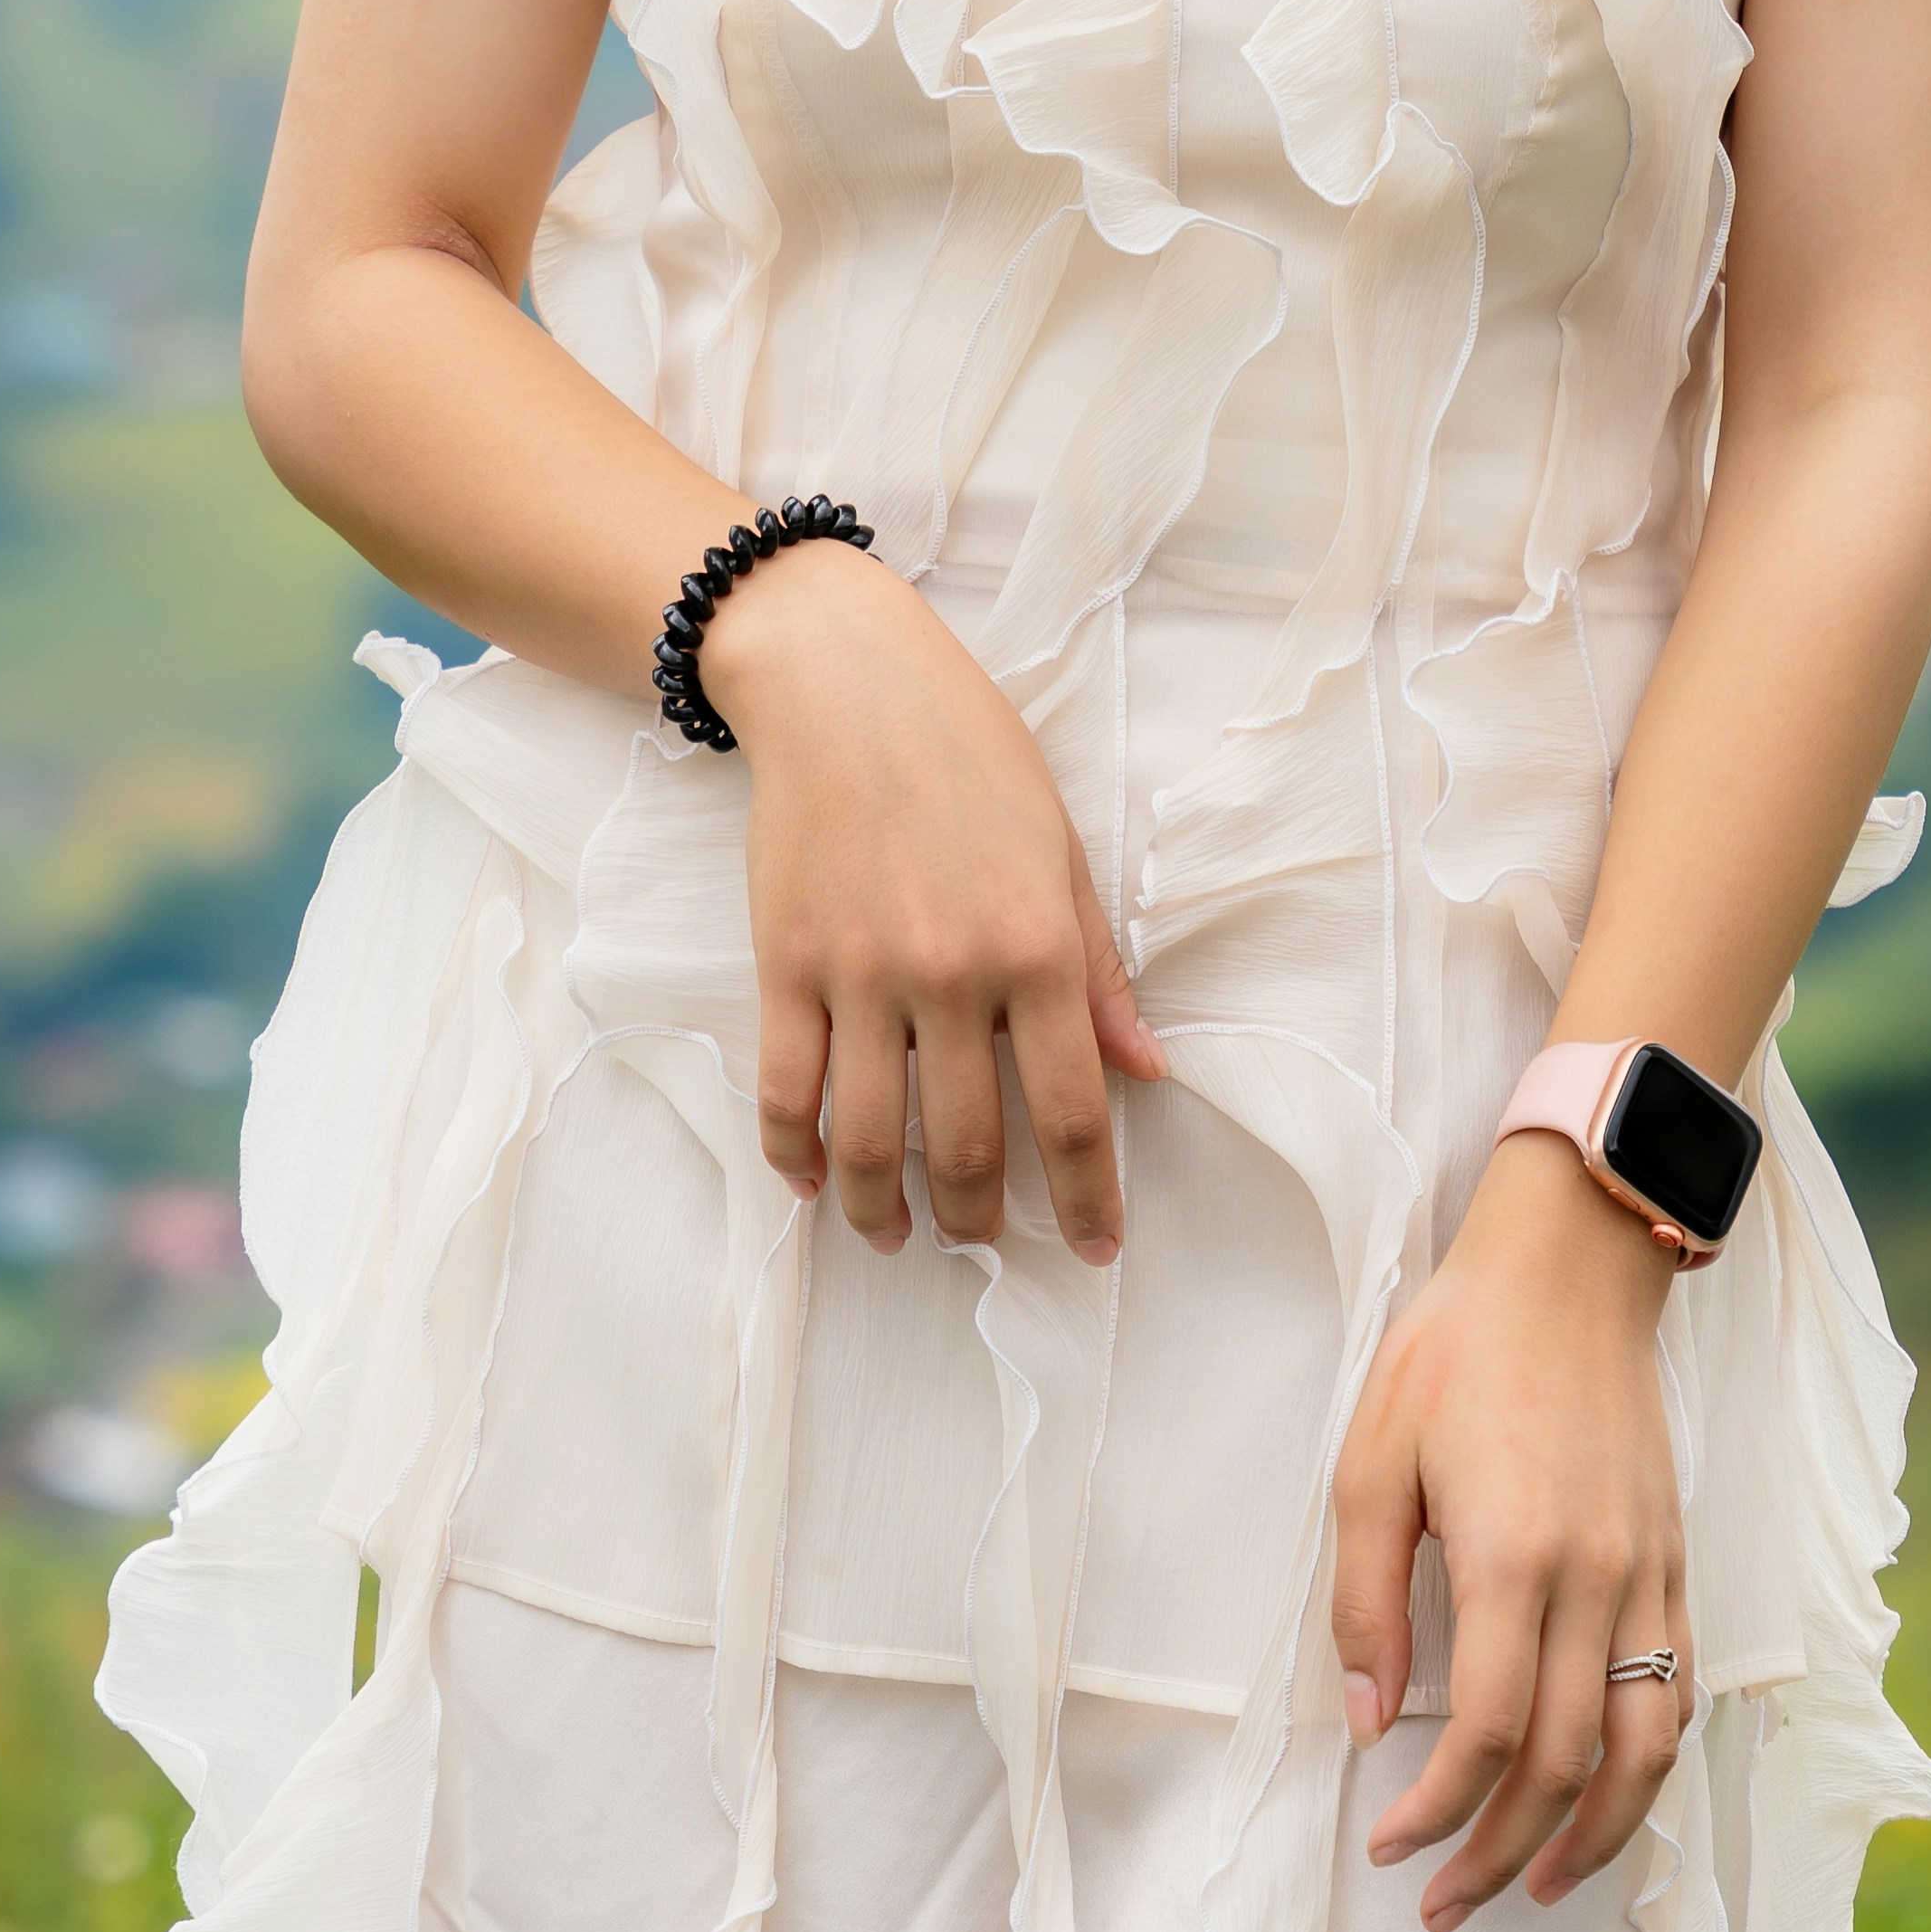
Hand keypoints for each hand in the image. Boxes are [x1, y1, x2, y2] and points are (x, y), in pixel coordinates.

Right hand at [712, 536, 1167, 1262]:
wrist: (846, 684)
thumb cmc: (971, 755)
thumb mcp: (1061, 852)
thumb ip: (1098, 971)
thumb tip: (1145, 1069)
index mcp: (1036, 948)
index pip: (1072, 1111)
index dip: (1088, 1196)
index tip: (1098, 1247)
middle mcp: (952, 975)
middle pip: (969, 1146)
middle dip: (982, 1217)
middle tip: (986, 1241)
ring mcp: (861, 974)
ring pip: (871, 1139)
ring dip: (886, 1210)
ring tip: (896, 1236)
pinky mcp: (785, 963)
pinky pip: (787, 1089)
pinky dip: (795, 1153)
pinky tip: (814, 1182)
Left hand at [1329, 1132, 1691, 1927]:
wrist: (1570, 1270)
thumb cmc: (1456, 1352)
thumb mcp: (1370, 1458)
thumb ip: (1365, 1597)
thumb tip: (1371, 1720)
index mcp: (1513, 1553)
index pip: (1488, 1731)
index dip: (1438, 1811)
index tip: (1390, 1846)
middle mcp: (1597, 1578)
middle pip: (1565, 1761)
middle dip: (1502, 1851)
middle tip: (1443, 1903)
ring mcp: (1649, 1575)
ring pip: (1646, 1747)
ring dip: (1596, 1836)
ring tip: (1536, 1885)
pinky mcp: (1675, 1562)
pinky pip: (1679, 1692)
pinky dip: (1647, 1765)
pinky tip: (1604, 1795)